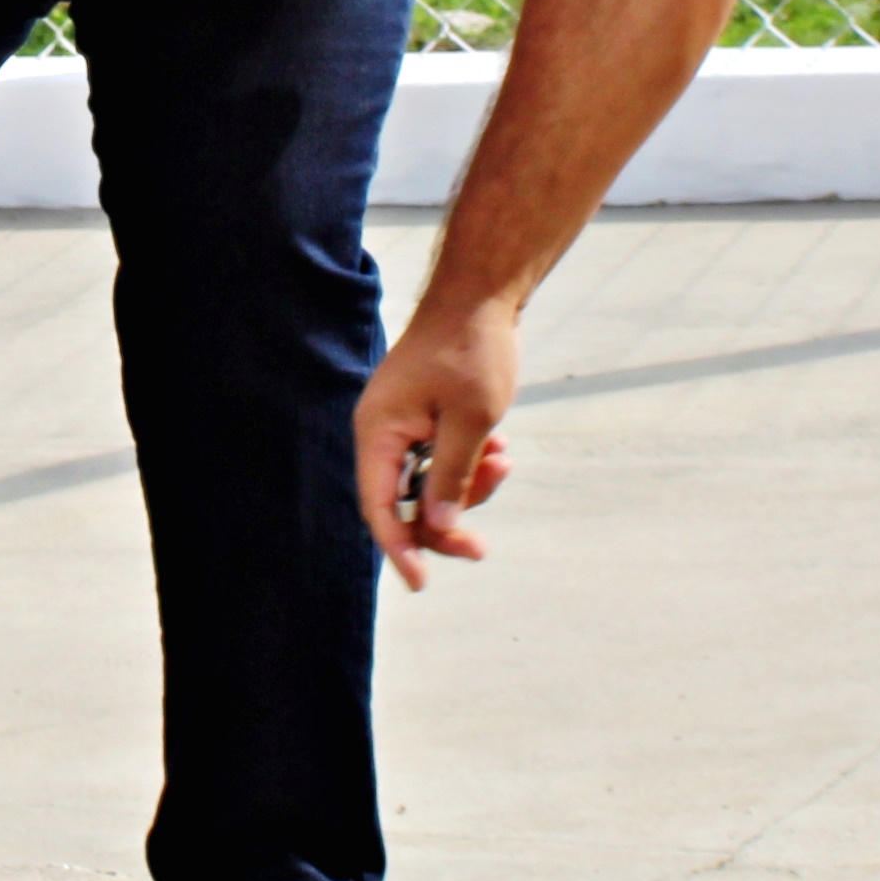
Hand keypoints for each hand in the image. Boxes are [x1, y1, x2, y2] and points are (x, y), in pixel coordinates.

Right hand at [350, 298, 524, 589]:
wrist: (483, 297)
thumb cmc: (473, 350)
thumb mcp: (471, 420)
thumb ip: (452, 476)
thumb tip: (439, 527)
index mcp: (379, 432)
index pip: (378, 506)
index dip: (399, 548)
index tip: (420, 583)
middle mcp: (383, 434)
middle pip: (402, 505)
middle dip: (443, 524)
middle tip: (480, 548)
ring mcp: (403, 427)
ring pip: (428, 487)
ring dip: (467, 488)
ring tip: (502, 460)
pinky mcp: (424, 421)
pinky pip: (441, 463)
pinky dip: (470, 466)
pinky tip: (499, 449)